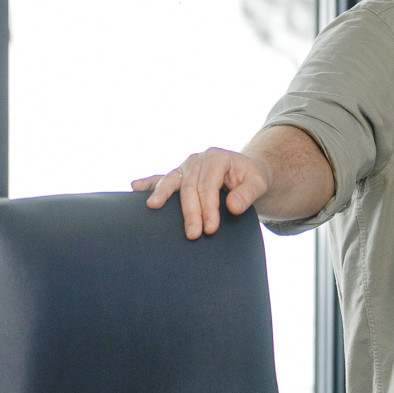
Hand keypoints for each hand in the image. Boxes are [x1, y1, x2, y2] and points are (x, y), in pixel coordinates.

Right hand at [132, 147, 272, 240]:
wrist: (245, 172)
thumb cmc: (251, 179)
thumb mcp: (258, 183)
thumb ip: (248, 194)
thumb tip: (232, 207)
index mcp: (216, 158)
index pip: (208, 185)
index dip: (209, 207)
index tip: (211, 229)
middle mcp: (197, 160)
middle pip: (189, 187)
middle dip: (190, 212)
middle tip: (193, 235)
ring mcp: (184, 166)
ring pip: (172, 181)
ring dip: (162, 195)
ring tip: (152, 206)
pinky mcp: (177, 175)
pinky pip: (160, 178)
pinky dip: (149, 183)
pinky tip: (135, 188)